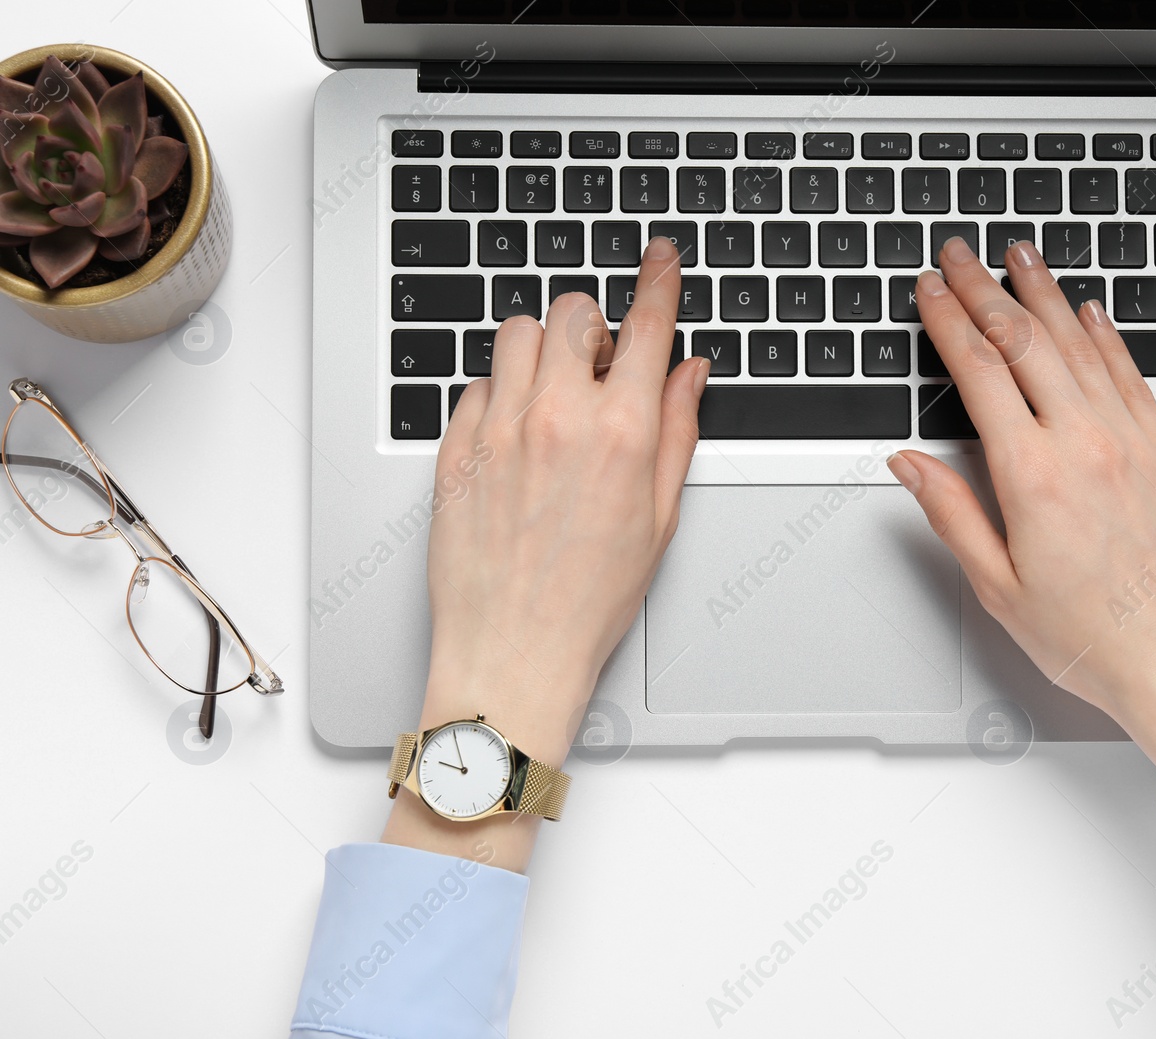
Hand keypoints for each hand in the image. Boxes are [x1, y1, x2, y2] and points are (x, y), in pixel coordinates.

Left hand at [383, 238, 707, 865]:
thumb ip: (678, 433)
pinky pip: (477, 384)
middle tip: (600, 365)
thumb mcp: (660, 518)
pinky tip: (517, 435)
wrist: (513, 653)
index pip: (646, 324)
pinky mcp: (455, 449)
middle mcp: (558, 417)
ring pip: (517, 334)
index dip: (660, 280)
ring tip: (554, 393)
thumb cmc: (590, 602)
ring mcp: (499, 429)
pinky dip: (501, 392)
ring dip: (542, 349)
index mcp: (623, 433)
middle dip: (592, 327)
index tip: (663, 257)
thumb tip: (688, 375)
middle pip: (573, 313)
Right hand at [888, 237, 1155, 771]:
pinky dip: (1104, 337)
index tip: (929, 289)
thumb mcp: (998, 588)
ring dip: (1044, 294)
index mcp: (1033, 478)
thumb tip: (910, 464)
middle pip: (1024, 342)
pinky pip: (1131, 375)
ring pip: (1079, 345)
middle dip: (984, 289)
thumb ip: (952, 514)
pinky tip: (1088, 313)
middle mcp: (1086, 446)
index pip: (978, 372)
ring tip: (1019, 257)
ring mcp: (1133, 443)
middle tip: (960, 253)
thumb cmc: (1094, 640)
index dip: (948, 320)